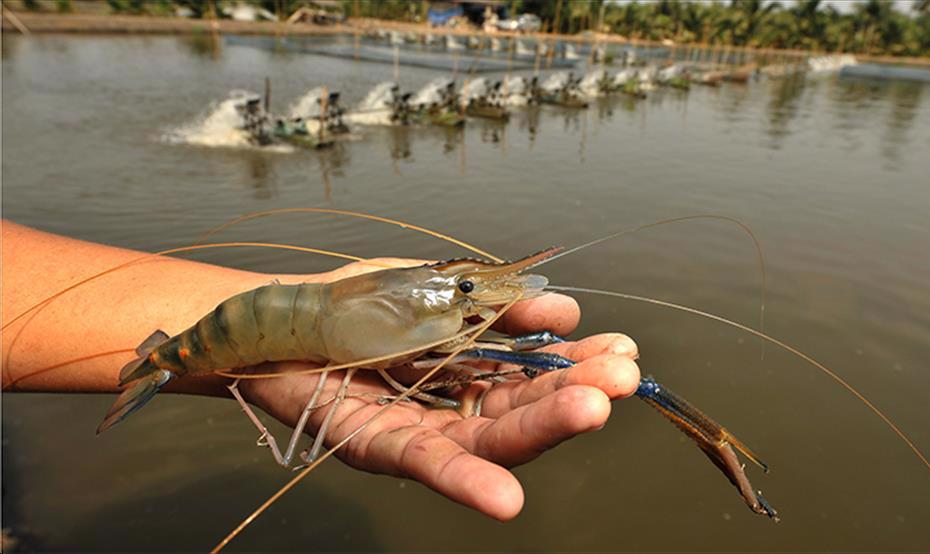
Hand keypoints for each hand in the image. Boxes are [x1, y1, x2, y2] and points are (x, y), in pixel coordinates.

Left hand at [241, 258, 640, 520]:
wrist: (277, 314)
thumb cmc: (356, 302)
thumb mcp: (437, 289)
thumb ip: (497, 304)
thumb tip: (565, 309)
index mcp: (474, 371)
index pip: (537, 375)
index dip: (578, 365)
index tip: (623, 352)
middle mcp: (454, 407)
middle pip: (522, 410)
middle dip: (573, 394)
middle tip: (623, 379)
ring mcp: (421, 431)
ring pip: (487, 439)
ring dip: (540, 430)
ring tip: (591, 411)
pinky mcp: (381, 447)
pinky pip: (426, 467)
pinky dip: (466, 483)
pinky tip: (507, 500)